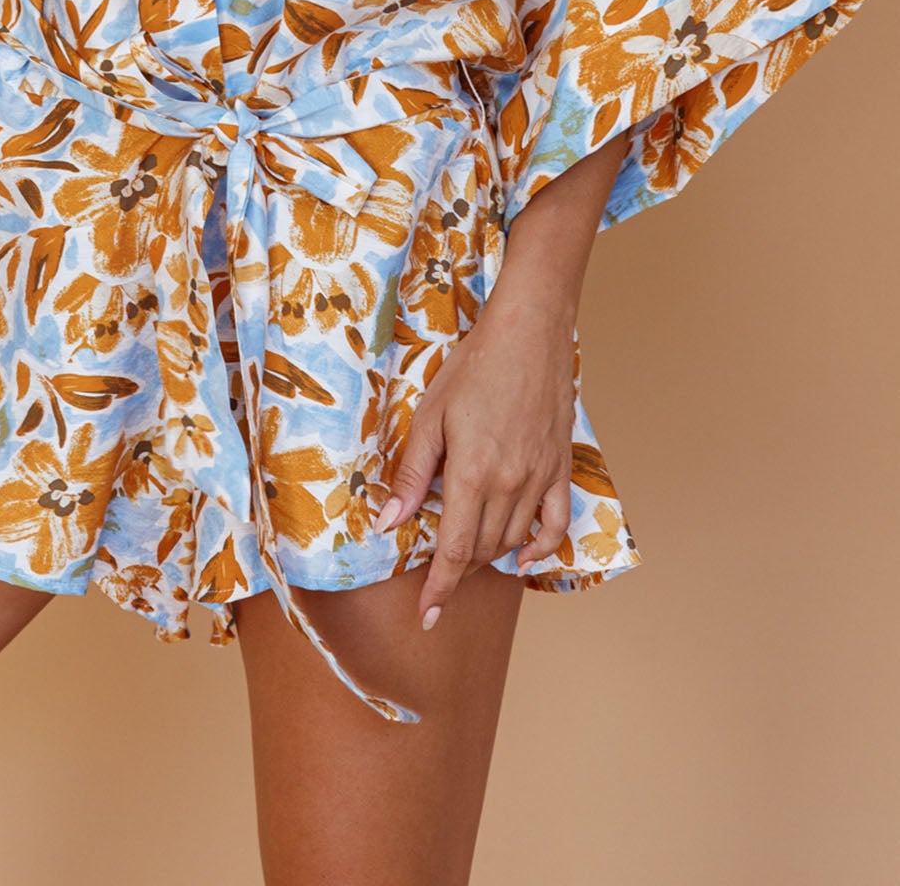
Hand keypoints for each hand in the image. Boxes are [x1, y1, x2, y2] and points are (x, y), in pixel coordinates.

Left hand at [373, 293, 576, 625]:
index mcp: (472, 473)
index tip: (427, 616)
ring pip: (514, 539)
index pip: (455, 550)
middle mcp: (510, 484)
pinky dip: (541, 547)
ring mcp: (540, 477)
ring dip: (489, 556)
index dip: (440, 588)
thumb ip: (412, 475)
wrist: (528, 333)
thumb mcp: (429, 416)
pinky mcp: (561, 466)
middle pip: (483, 550)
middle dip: (459, 571)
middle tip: (437, 574)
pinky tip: (524, 555)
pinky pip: (556, 522)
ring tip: (467, 556)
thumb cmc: (473, 367)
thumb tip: (389, 523)